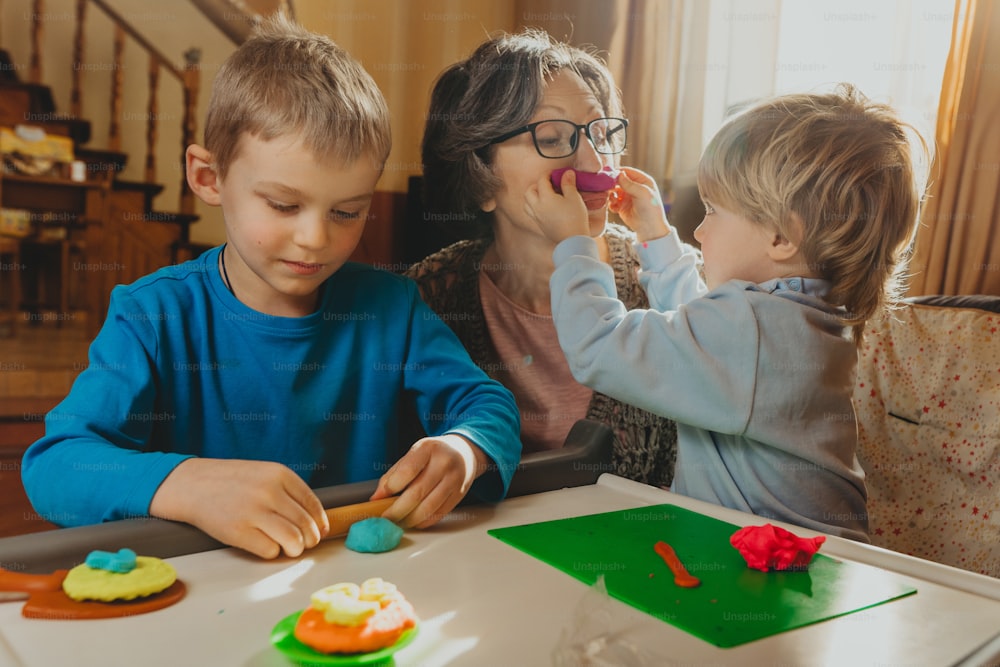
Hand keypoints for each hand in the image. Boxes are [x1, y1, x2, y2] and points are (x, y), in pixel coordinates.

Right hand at [149, 458, 328, 558]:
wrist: (192, 485)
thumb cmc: (231, 482)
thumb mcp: (264, 474)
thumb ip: (288, 492)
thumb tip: (316, 522)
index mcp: (280, 474)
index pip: (313, 504)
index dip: (319, 522)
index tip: (319, 532)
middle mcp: (270, 491)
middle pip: (306, 525)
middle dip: (309, 540)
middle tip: (304, 544)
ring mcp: (254, 512)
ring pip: (293, 541)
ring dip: (295, 549)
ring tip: (289, 548)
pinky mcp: (239, 532)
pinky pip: (270, 550)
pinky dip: (272, 552)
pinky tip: (264, 544)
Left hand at [370, 434, 488, 528]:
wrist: (465, 453)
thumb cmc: (434, 454)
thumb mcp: (415, 453)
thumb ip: (395, 472)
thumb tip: (377, 496)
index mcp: (428, 448)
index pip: (406, 471)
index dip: (390, 488)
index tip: (378, 499)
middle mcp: (444, 463)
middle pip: (416, 493)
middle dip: (397, 510)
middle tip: (385, 518)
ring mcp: (455, 480)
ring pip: (428, 508)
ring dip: (410, 519)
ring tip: (398, 522)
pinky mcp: (460, 494)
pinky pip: (439, 513)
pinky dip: (424, 521)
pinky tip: (414, 521)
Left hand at [524, 168, 589, 243]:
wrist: (573, 241)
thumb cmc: (575, 218)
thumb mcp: (574, 198)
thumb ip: (568, 184)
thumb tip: (567, 173)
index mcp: (545, 198)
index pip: (542, 181)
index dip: (548, 174)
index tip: (555, 173)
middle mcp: (537, 207)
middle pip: (529, 191)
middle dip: (537, 184)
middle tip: (548, 184)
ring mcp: (536, 217)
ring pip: (526, 203)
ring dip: (532, 196)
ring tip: (544, 195)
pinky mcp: (539, 225)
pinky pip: (531, 212)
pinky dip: (534, 206)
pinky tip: (545, 207)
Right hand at [609, 167, 670, 241]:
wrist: (649, 229)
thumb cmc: (650, 210)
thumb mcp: (642, 193)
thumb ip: (630, 184)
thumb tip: (619, 174)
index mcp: (642, 180)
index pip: (627, 171)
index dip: (618, 172)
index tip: (608, 176)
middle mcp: (634, 187)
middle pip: (618, 180)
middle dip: (612, 184)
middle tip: (607, 189)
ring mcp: (627, 196)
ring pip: (613, 190)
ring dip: (610, 194)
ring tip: (613, 200)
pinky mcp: (622, 206)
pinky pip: (612, 201)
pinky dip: (611, 204)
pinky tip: (615, 208)